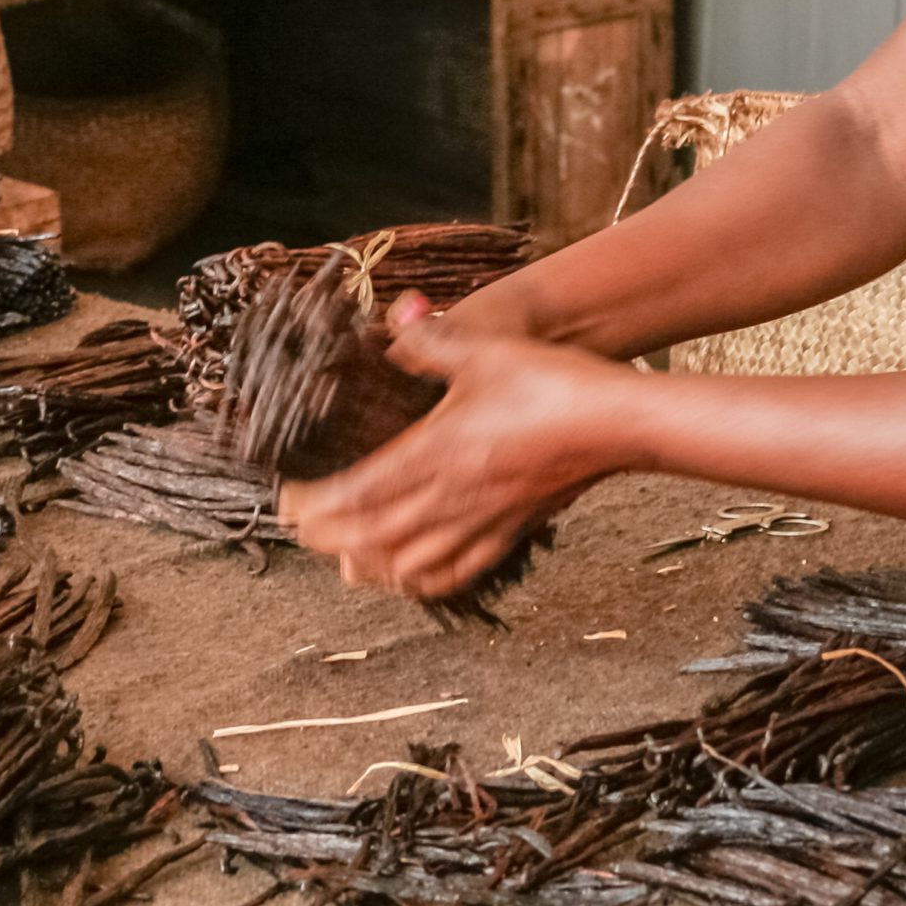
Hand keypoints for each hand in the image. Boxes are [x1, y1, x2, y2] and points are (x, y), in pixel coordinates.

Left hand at [278, 294, 632, 600]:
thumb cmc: (553, 383)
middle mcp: (454, 496)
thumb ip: (429, 342)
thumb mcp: (483, 349)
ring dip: (370, 566)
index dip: (315, 507)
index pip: (359, 493)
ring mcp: (484, 520)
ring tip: (346, 554)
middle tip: (302, 529)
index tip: (286, 504)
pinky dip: (422, 580)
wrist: (618, 422)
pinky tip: (410, 574)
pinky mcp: (512, 530)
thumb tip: (392, 324)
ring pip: (411, 566)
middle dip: (330, 540)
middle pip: (373, 539)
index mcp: (439, 452)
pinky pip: (457, 570)